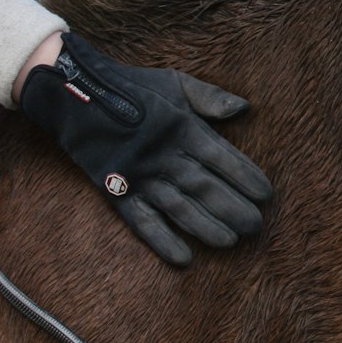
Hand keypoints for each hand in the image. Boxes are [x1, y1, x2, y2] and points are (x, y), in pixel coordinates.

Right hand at [19, 33, 272, 265]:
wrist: (74, 94)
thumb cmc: (133, 87)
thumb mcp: (175, 83)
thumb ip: (210, 98)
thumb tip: (244, 108)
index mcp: (183, 129)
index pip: (222, 157)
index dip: (245, 176)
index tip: (267, 194)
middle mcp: (165, 156)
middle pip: (205, 187)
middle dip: (233, 208)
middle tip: (257, 226)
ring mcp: (140, 175)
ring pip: (180, 208)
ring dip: (206, 227)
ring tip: (231, 242)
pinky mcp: (116, 190)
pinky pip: (142, 221)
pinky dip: (162, 240)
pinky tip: (184, 259)